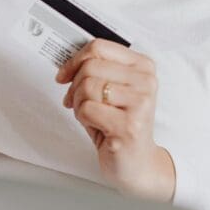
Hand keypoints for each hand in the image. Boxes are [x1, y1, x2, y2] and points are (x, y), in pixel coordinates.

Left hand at [54, 38, 174, 201]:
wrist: (137, 163)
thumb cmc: (120, 125)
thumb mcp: (111, 90)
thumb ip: (96, 70)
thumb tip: (66, 62)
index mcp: (142, 66)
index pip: (99, 47)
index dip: (74, 60)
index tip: (64, 74)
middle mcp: (145, 82)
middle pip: (90, 66)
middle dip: (74, 86)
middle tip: (76, 101)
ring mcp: (140, 103)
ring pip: (87, 86)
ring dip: (79, 103)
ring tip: (90, 115)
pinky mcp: (129, 125)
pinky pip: (87, 109)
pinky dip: (83, 117)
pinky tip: (96, 126)